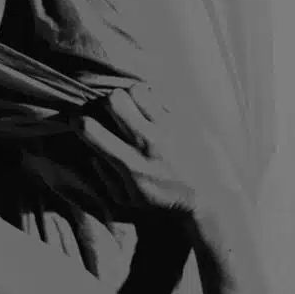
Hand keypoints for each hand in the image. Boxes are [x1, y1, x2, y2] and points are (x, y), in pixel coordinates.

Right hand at [78, 86, 236, 217]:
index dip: (78, 122)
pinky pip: (162, 95)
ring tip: (134, 107)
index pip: (91, 130)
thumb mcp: (130, 201)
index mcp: (131, 165)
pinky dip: (152, 100)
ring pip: (137, 90)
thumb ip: (105, 178)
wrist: (216, 202)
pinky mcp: (188, 120)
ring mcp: (170, 129)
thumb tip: (91, 154)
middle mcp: (149, 143)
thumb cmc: (168, 203)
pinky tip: (154, 111)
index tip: (81, 123)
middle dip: (106, 102)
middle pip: (114, 100)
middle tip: (112, 111)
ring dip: (130, 96)